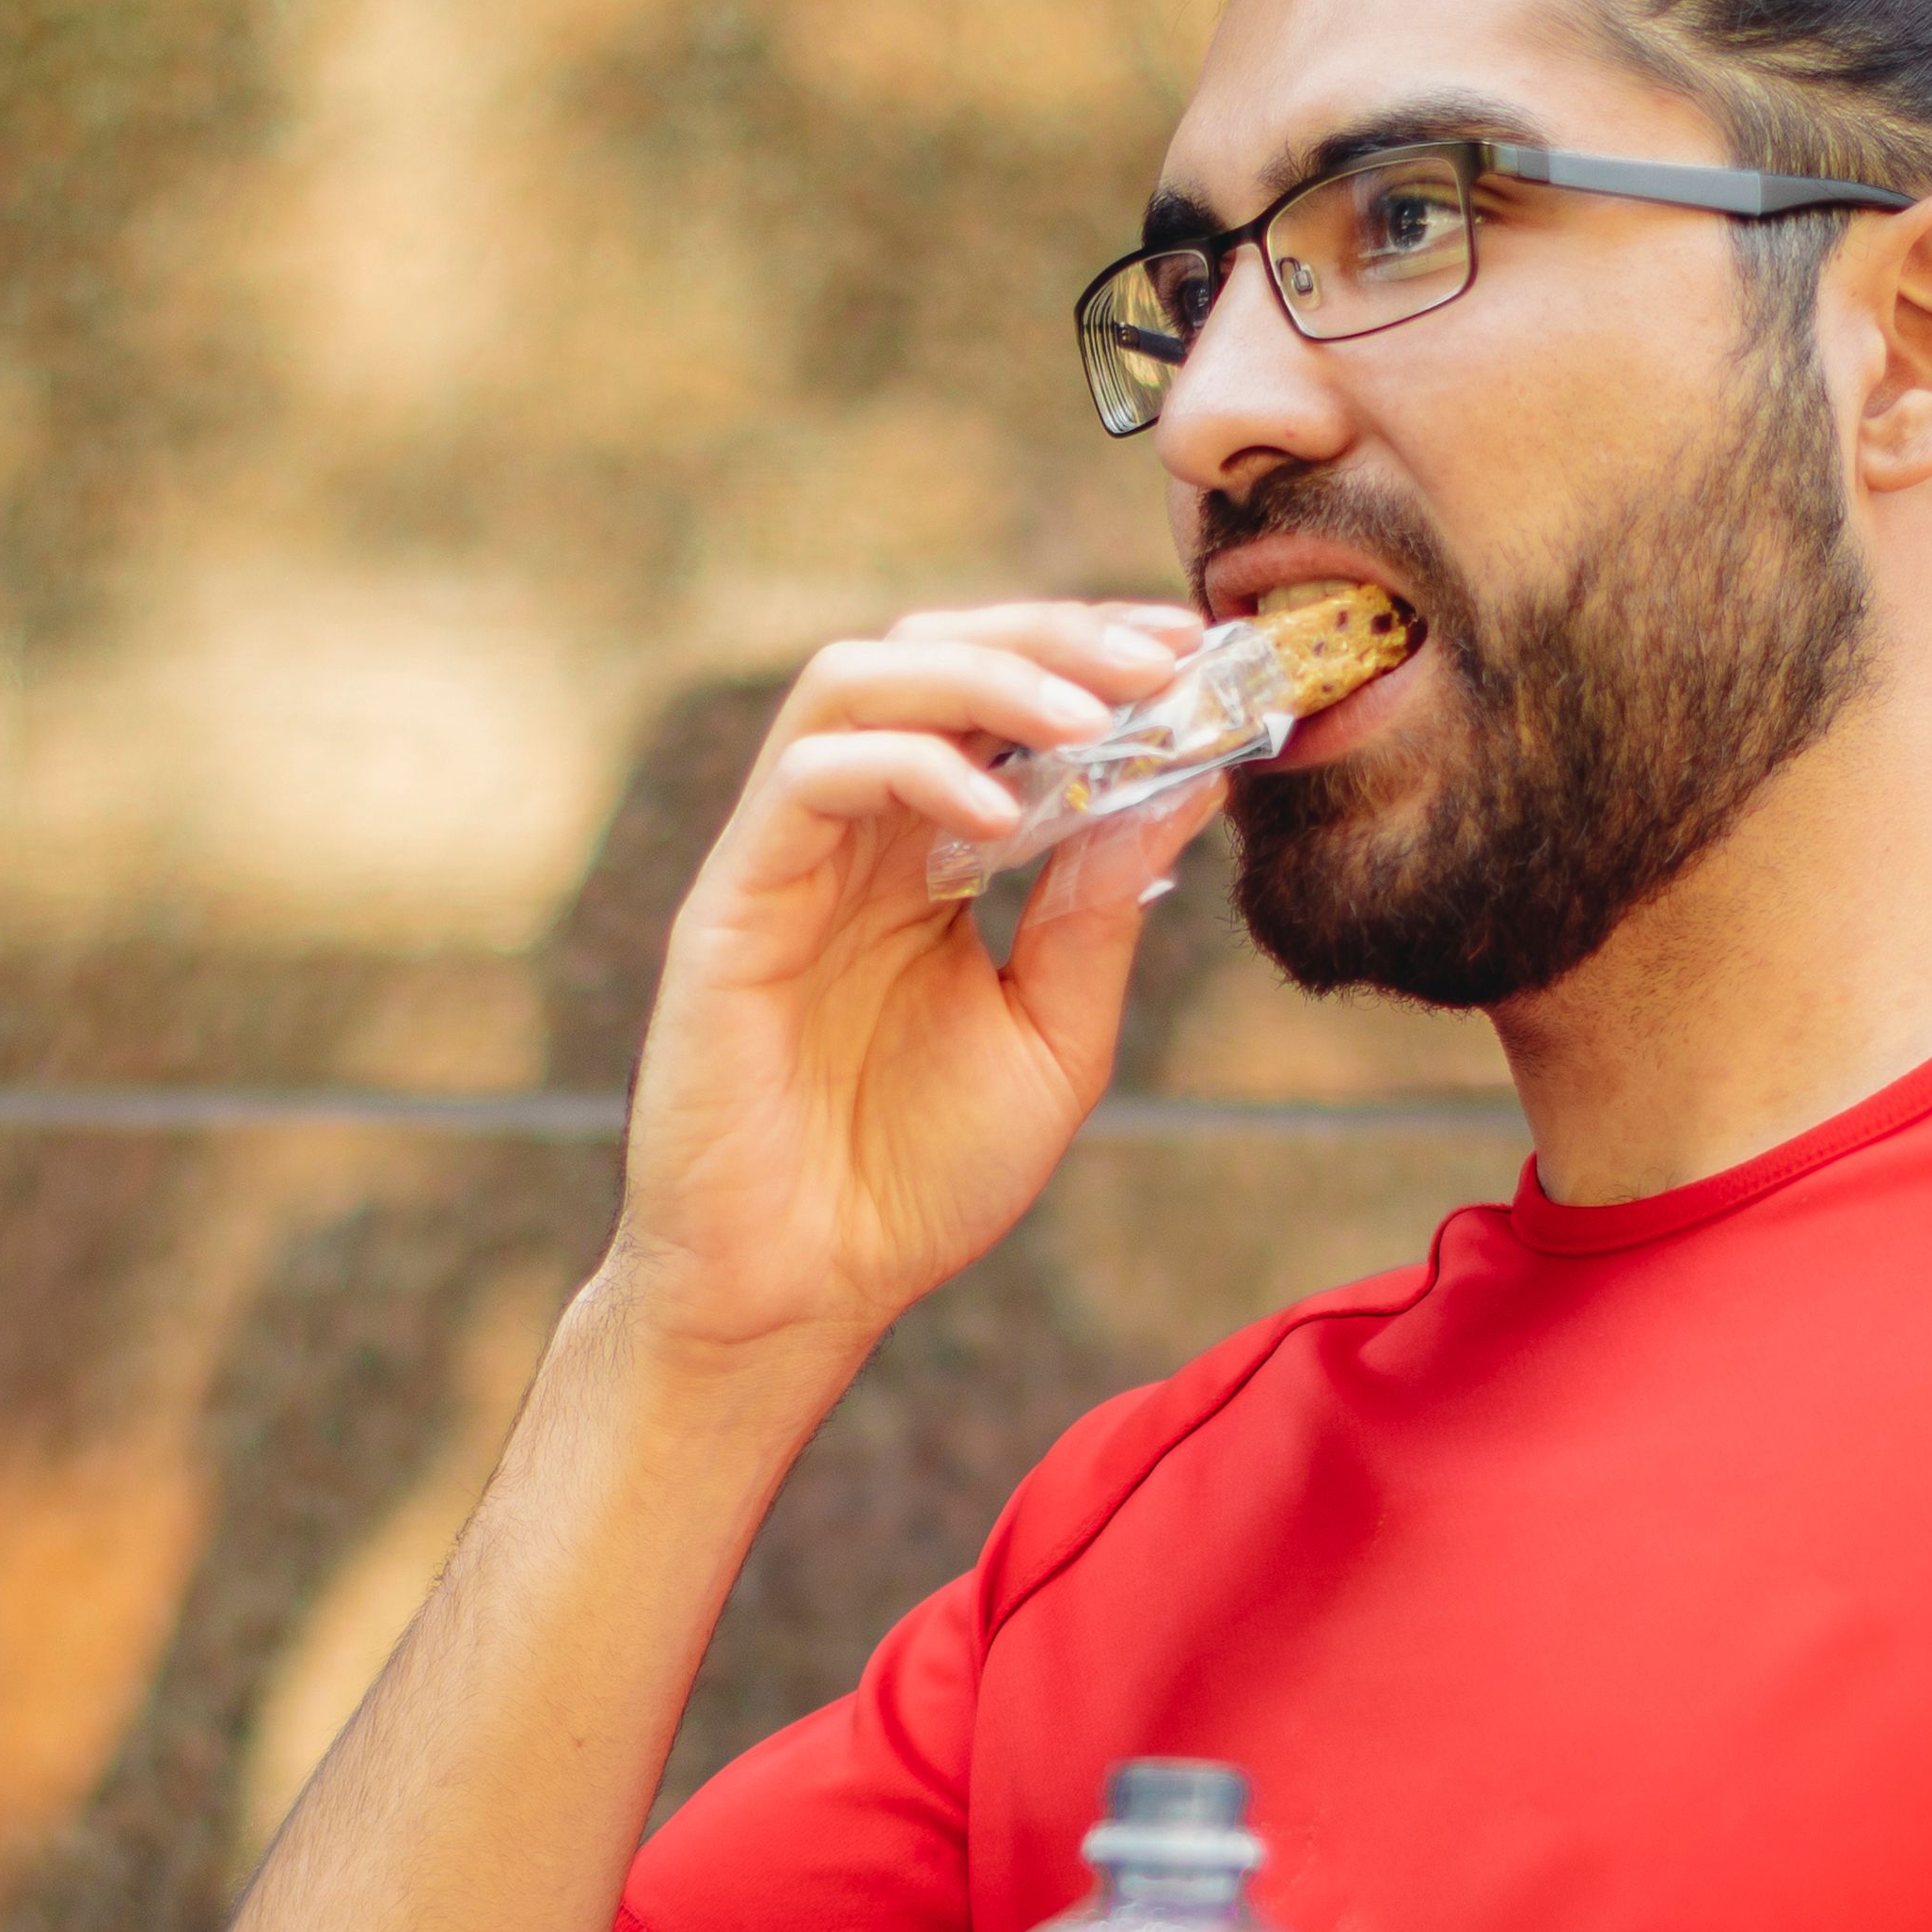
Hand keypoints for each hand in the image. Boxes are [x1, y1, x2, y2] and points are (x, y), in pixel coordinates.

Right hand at [599, 600, 1221, 1376]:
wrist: (804, 1294)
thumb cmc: (915, 1184)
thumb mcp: (1055, 1038)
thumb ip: (1102, 912)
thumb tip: (1188, 781)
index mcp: (924, 859)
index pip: (999, 701)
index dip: (1093, 654)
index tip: (1198, 653)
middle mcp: (852, 838)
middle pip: (929, 652)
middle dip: (1052, 636)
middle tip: (1160, 657)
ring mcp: (785, 861)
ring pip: (856, 681)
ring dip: (984, 676)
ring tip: (1091, 716)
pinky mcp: (733, 905)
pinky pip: (809, 778)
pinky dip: (911, 766)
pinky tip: (1002, 816)